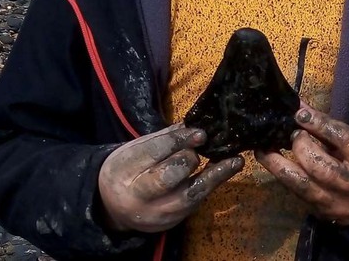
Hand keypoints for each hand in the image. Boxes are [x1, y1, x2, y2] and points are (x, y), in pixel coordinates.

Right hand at [97, 124, 243, 232]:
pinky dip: (213, 184)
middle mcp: (138, 196)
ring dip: (214, 176)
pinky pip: (196, 202)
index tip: (200, 133)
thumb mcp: (136, 149)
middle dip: (188, 159)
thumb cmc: (128, 170)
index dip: (178, 142)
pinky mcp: (173, 222)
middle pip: (168, 177)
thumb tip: (192, 125)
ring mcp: (156, 213)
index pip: (153, 153)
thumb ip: (164, 138)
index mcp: (123, 170)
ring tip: (234, 161)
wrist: (113, 208)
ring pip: (188, 195)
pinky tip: (227, 170)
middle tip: (201, 145)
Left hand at [255, 106, 348, 227]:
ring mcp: (335, 204)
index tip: (299, 113)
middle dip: (300, 146)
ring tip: (262, 148)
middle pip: (321, 167)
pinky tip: (270, 161)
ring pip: (301, 184)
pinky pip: (296, 192)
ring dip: (277, 164)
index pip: (344, 140)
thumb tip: (299, 108)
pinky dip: (282, 174)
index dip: (320, 125)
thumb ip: (330, 128)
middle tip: (292, 133)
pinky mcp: (320, 213)